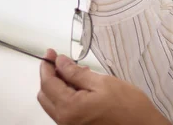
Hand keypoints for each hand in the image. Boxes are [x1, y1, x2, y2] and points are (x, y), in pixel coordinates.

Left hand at [38, 49, 170, 124]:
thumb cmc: (128, 105)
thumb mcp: (103, 82)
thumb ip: (76, 73)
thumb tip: (60, 63)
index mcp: (69, 108)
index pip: (48, 84)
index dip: (47, 66)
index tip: (51, 53)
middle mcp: (64, 120)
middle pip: (45, 95)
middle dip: (50, 76)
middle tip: (61, 61)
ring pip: (52, 103)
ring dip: (58, 86)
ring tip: (75, 72)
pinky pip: (62, 109)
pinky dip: (65, 96)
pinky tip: (80, 86)